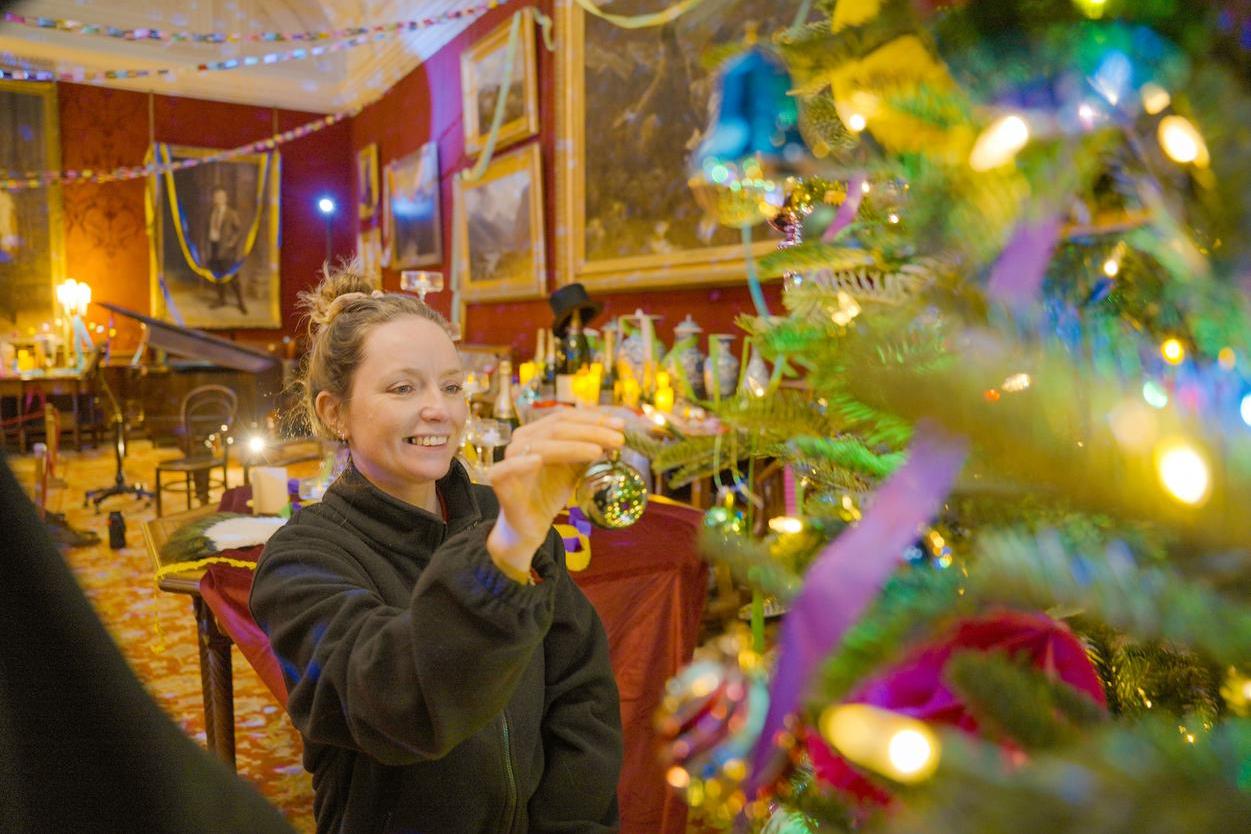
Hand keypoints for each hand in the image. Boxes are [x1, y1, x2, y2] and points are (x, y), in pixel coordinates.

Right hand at [486, 408, 624, 578]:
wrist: (529, 526)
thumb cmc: (549, 493)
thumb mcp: (575, 469)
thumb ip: (589, 451)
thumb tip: (617, 434)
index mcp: (538, 432)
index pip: (566, 418)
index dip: (594, 419)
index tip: (621, 425)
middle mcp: (522, 440)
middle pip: (557, 428)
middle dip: (591, 431)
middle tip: (618, 439)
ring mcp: (509, 459)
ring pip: (541, 445)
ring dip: (571, 446)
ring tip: (597, 452)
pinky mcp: (499, 480)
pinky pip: (508, 468)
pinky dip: (522, 463)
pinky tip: (538, 461)